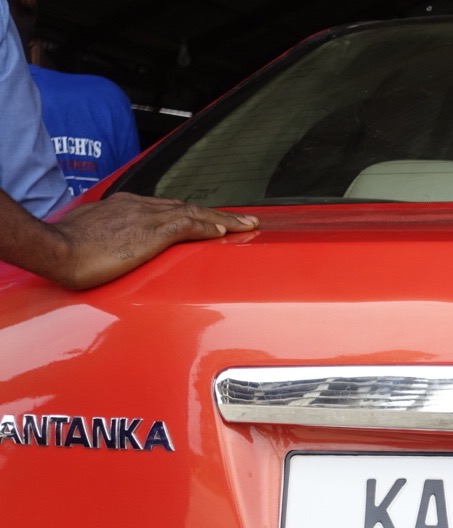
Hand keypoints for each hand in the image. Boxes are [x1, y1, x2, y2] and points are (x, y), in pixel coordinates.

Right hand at [43, 193, 257, 288]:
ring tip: (249, 225)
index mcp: (126, 206)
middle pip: (188, 207)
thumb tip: (113, 248)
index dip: (194, 215)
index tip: (211, 220)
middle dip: (218, 214)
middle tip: (245, 219)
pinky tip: (224, 232)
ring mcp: (146, 216)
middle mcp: (140, 206)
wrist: (56, 249)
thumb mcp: (92, 236)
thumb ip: (110, 238)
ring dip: (224, 219)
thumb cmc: (66, 248)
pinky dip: (207, 227)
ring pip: (195, 213)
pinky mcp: (150, 231)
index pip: (169, 208)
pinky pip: (187, 225)